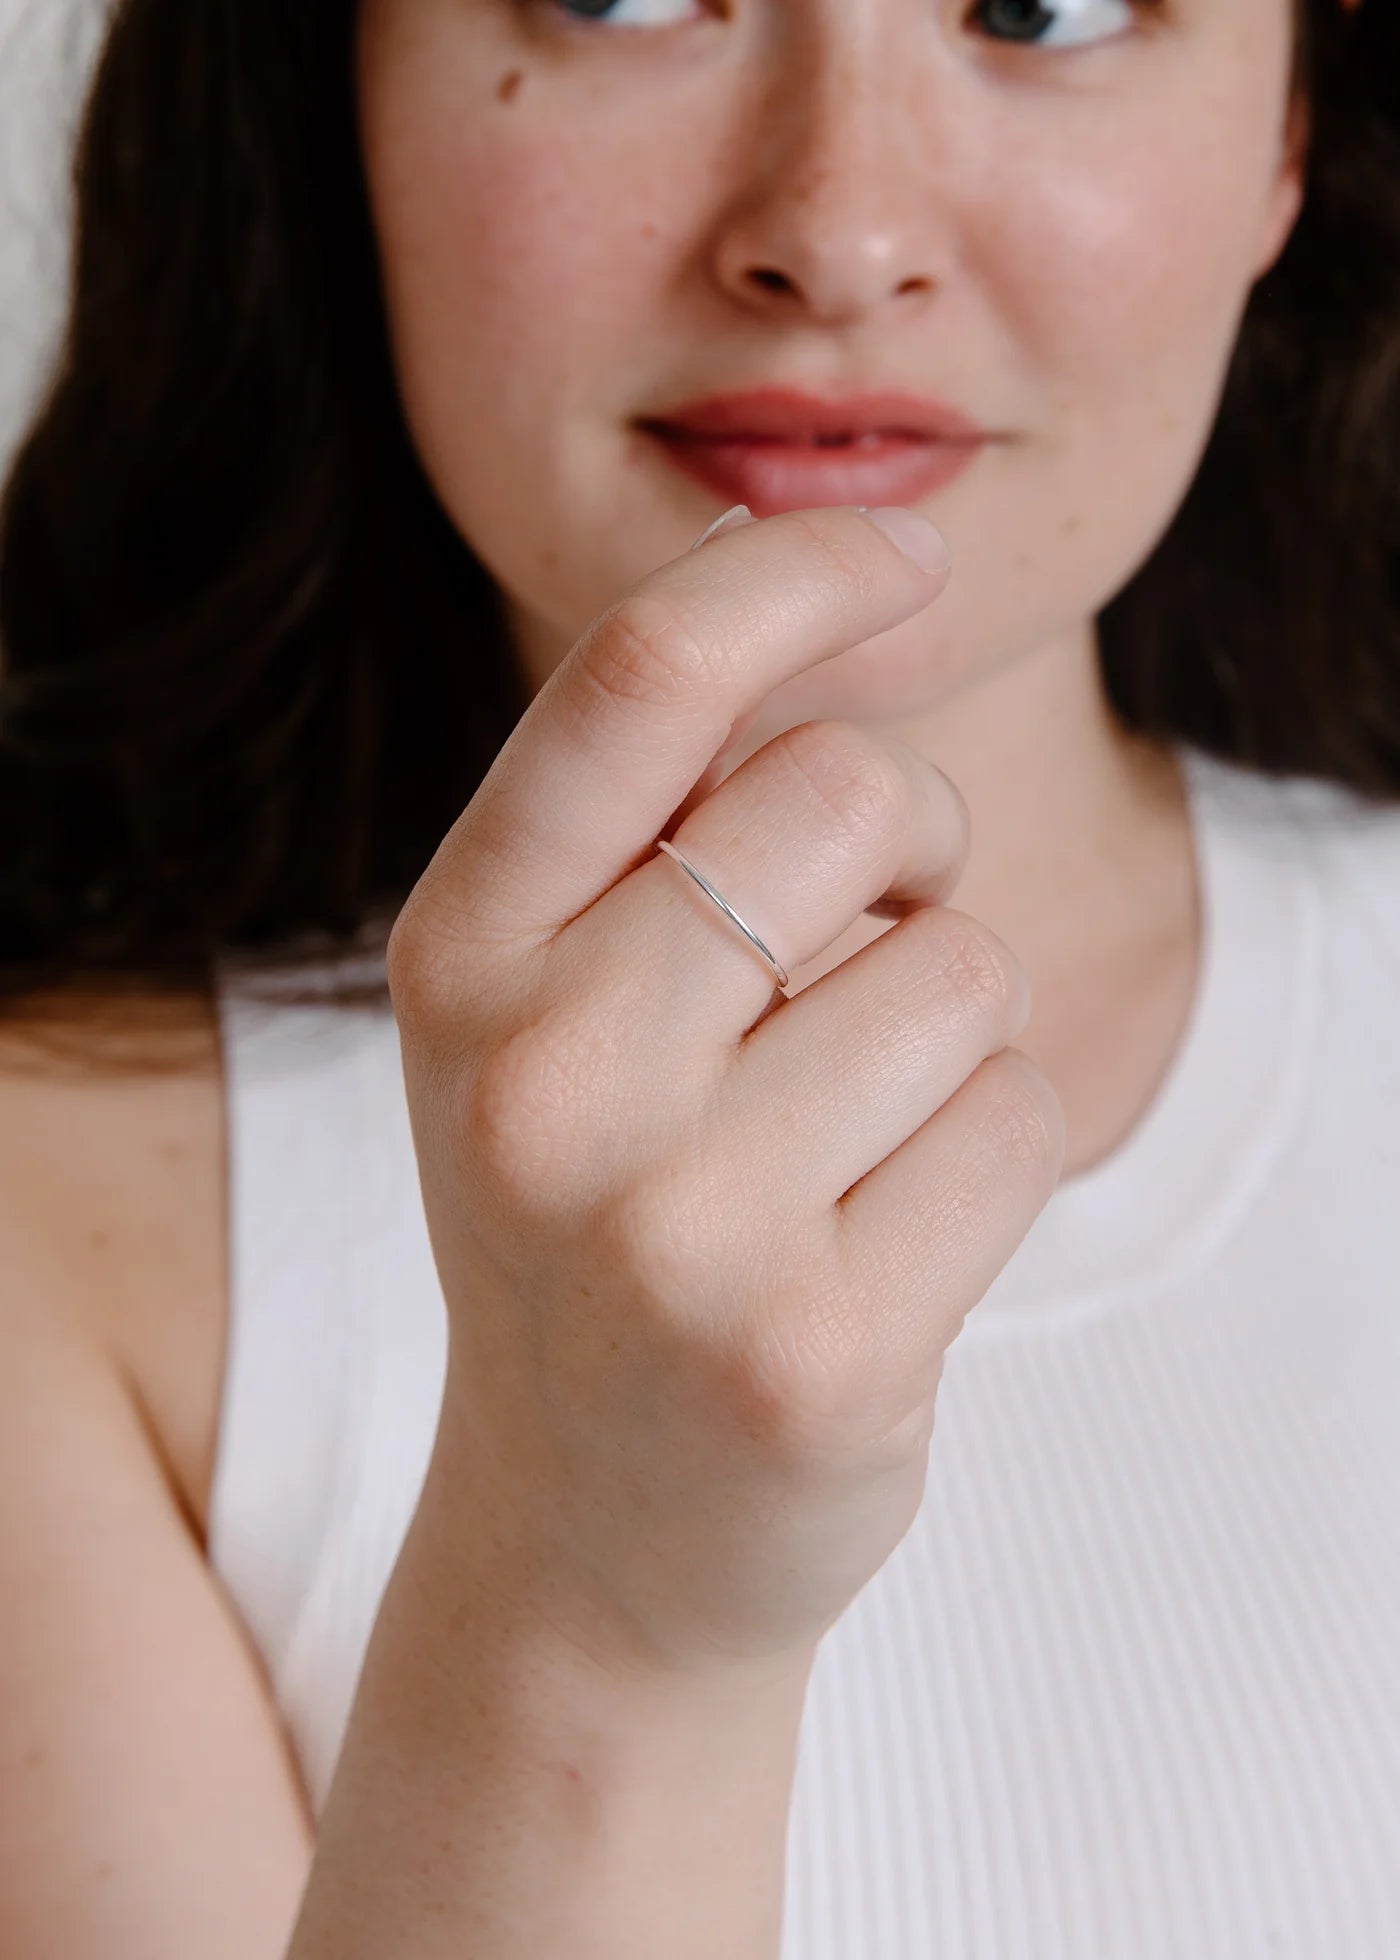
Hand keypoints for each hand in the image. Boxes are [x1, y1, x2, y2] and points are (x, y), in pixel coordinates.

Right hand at [387, 504, 1064, 1684]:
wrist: (590, 1535)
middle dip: (908, 844)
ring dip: (947, 1033)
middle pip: (850, 793)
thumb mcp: (551, 1012)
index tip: (906, 556)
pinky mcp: (818, 1353)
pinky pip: (1018, 1117)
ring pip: (962, 968)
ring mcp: (674, 1233)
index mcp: (460, 959)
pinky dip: (991, 1151)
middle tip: (854, 953)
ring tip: (836, 1144)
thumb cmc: (599, 1217)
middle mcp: (543, 1081)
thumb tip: (797, 565)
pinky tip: (882, 1246)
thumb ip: (647, 823)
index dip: (796, 571)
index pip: (636, 681)